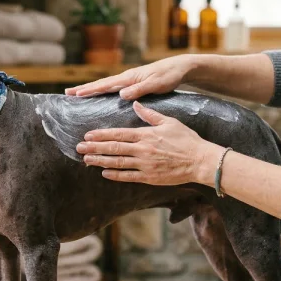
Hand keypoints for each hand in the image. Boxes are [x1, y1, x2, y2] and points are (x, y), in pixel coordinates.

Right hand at [65, 55, 196, 99]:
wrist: (180, 68)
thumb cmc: (169, 76)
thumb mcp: (156, 84)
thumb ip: (139, 90)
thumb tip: (121, 95)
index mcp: (129, 78)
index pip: (105, 85)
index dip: (89, 90)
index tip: (75, 94)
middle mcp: (126, 78)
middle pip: (101, 84)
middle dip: (84, 88)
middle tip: (67, 93)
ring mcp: (129, 80)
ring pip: (106, 86)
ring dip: (91, 90)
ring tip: (78, 94)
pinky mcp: (134, 84)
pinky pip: (113, 88)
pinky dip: (103, 91)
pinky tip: (99, 96)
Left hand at [76, 101, 222, 185]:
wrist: (200, 161)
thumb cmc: (186, 140)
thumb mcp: (169, 122)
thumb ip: (149, 114)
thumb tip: (135, 103)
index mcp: (146, 135)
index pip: (118, 134)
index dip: (101, 135)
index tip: (88, 135)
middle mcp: (142, 150)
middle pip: (113, 148)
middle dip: (94, 148)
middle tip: (79, 147)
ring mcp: (145, 165)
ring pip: (117, 163)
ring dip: (100, 161)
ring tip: (86, 159)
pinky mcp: (149, 177)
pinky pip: (128, 176)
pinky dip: (115, 175)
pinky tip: (104, 172)